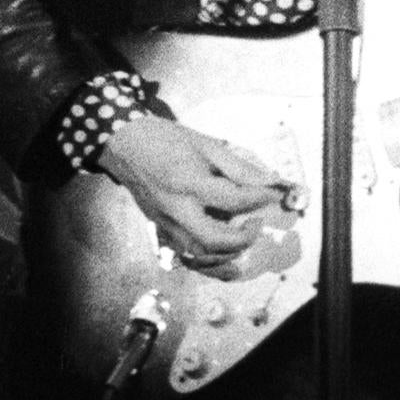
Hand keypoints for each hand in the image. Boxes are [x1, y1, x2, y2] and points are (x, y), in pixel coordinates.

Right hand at [98, 110, 300, 267]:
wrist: (123, 143)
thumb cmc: (165, 139)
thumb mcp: (205, 144)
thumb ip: (238, 166)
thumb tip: (269, 181)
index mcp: (190, 182)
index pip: (235, 199)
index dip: (262, 198)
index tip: (275, 193)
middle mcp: (177, 208)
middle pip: (216, 239)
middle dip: (244, 237)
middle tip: (256, 222)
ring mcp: (165, 222)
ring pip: (199, 255)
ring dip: (227, 254)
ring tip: (240, 236)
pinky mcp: (159, 228)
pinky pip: (185, 255)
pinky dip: (206, 260)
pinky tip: (221, 255)